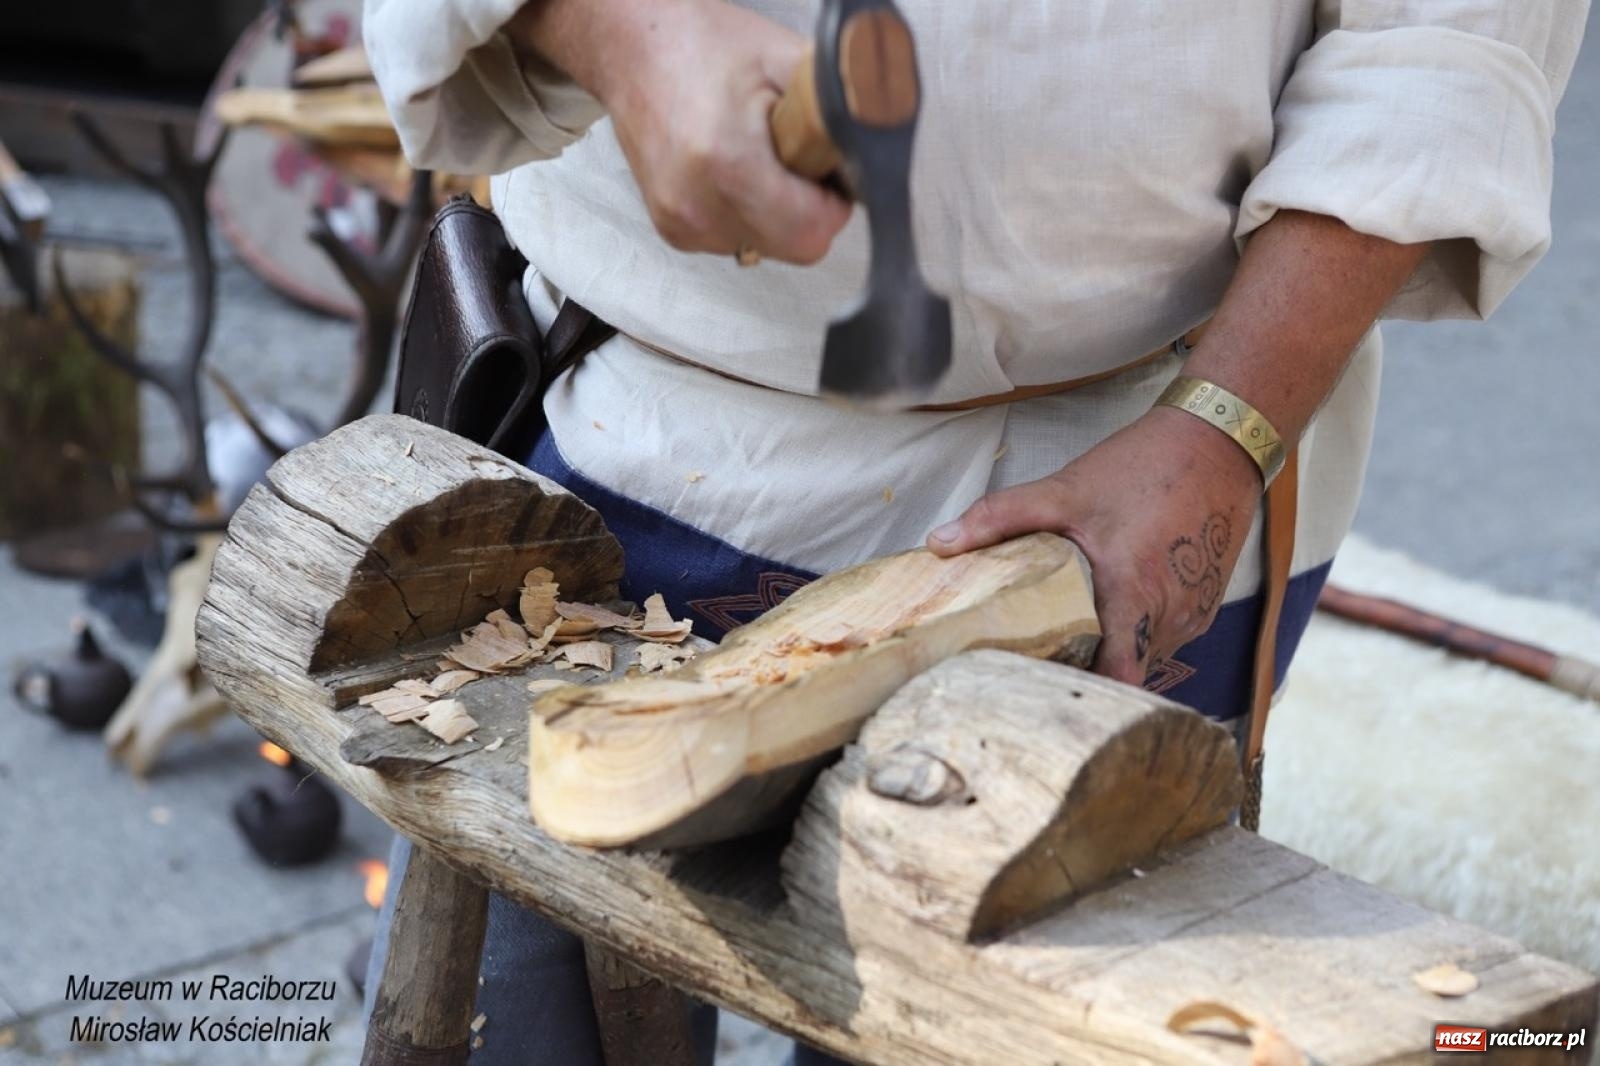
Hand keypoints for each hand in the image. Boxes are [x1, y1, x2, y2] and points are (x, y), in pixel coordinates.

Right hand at [511, 0, 850, 262]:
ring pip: (769, 248)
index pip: (814, 230)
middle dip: (811, 210)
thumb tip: (878, 150)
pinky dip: (751, 214)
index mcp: (727, 163)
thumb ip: (839, 111)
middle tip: (797, 160)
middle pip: (796, 248)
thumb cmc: (702, 44)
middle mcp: (697, 206)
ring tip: (759, 160)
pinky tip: (734, 171)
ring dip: (780, 215)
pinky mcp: (673, 231)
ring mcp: (681, 224)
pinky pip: (740, 241)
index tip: (828, 169)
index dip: (834, 201)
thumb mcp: (785, 60)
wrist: (631, 47)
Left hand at [926, 407, 1262, 684]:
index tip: (1040, 686)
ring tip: (1069, 643)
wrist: (1220, 441)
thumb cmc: (1146, 466)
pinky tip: (1110, 615)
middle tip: (1040, 666)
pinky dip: (1137, 633)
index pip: (1114, 676)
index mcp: (1136, 595)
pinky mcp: (1205, 604)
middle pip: (1126, 673)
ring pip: (1147, 657)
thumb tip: (939, 543)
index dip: (1078, 687)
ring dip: (1114, 652)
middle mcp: (1172, 617)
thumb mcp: (1065, 490)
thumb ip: (1000, 518)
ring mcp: (1195, 614)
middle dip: (1087, 673)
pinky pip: (1165, 636)